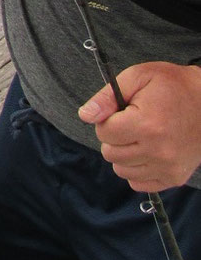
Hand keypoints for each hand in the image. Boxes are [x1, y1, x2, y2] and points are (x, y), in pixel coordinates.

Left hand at [78, 61, 200, 191]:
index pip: (104, 132)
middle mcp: (158, 151)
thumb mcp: (138, 76)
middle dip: (113, 137)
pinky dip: (136, 169)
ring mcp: (168, 167)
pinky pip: (138, 183)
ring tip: (139, 136)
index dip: (107, 119)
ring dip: (123, 154)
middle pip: (110, 153)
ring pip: (121, 170)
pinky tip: (146, 151)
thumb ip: (107, 96)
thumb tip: (85, 115)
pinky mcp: (175, 177)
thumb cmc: (172, 86)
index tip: (122, 112)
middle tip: (130, 123)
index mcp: (147, 124)